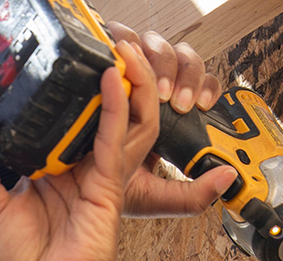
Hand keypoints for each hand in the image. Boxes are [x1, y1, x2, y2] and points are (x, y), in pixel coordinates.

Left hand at [0, 41, 158, 260]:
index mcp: (41, 176)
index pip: (50, 123)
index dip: (52, 93)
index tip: (45, 60)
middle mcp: (69, 173)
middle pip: (88, 116)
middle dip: (93, 79)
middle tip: (92, 41)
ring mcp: (91, 179)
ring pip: (114, 121)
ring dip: (120, 84)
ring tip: (115, 49)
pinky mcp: (107, 189)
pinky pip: (115, 141)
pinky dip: (116, 108)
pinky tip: (113, 78)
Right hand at [108, 24, 236, 215]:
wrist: (53, 199)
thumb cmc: (94, 197)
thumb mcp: (149, 200)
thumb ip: (189, 197)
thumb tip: (229, 175)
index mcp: (158, 120)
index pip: (190, 88)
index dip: (199, 87)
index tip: (193, 103)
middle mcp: (141, 95)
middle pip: (175, 59)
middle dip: (179, 73)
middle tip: (171, 98)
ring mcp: (115, 78)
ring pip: (151, 44)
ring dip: (154, 58)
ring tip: (146, 80)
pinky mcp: (91, 66)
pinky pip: (114, 39)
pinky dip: (121, 42)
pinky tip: (120, 61)